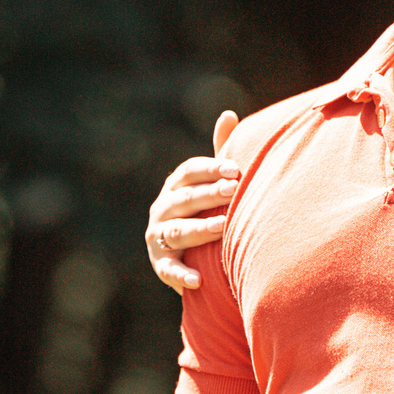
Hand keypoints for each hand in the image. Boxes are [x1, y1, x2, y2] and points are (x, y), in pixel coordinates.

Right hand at [145, 110, 239, 290]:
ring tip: (223, 227)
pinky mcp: (161, 264)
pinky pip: (169, 269)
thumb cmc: (208, 209)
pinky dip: (181, 275)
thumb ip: (220, 152)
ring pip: (179, 231)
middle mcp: (162, 208)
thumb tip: (228, 113)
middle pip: (185, 198)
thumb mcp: (213, 182)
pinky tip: (198, 279)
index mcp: (176, 186)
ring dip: (200, 229)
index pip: (189, 171)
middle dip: (209, 194)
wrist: (195, 254)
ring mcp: (159, 236)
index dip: (210, 168)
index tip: (235, 169)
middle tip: (234, 190)